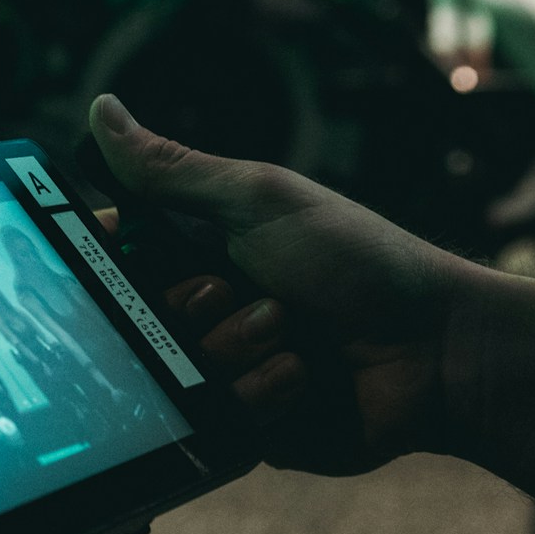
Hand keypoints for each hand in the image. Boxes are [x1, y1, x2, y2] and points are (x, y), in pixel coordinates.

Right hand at [89, 94, 483, 473]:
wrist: (435, 350)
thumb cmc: (358, 260)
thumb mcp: (258, 200)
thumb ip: (172, 168)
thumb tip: (100, 107)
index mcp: (202, 247)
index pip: (115, 255)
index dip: (99, 263)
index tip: (101, 264)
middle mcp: (207, 308)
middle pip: (138, 321)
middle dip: (190, 306)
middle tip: (234, 290)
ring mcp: (226, 368)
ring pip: (177, 372)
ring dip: (236, 349)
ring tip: (293, 334)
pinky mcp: (246, 425)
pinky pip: (216, 419)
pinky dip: (262, 393)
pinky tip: (306, 378)